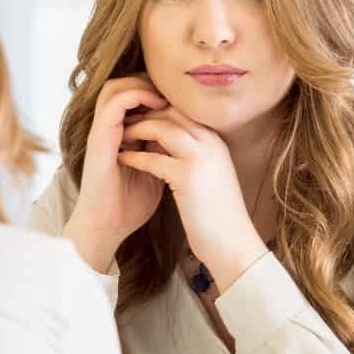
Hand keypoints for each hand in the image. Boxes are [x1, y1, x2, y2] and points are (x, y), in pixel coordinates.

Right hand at [64, 75, 169, 271]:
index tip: (178, 98)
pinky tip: (156, 105)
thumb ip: (164, 153)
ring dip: (140, 85)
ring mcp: (101, 133)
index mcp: (118, 136)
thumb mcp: (155, 173)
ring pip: (113, 87)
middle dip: (146, 81)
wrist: (108, 227)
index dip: (153, 90)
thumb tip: (189, 141)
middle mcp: (107, 130)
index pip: (131, 97)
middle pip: (120, 84)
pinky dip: (135, 97)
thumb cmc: (129, 205)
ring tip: (164, 96)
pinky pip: (114, 103)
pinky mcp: (98, 139)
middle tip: (171, 91)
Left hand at [118, 107, 266, 288]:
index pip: (183, 111)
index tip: (139, 116)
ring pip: (162, 128)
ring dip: (136, 129)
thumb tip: (173, 144)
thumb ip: (196, 155)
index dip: (158, 111)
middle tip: (123, 121)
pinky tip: (121, 158)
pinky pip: (153, 158)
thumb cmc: (219, 215)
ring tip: (119, 136)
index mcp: (216, 141)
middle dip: (145, 114)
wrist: (233, 243)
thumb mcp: (211, 175)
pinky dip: (134, 156)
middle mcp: (211, 143)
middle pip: (171, 112)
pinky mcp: (188, 177)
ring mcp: (201, 158)